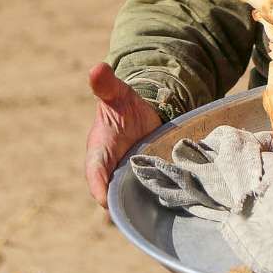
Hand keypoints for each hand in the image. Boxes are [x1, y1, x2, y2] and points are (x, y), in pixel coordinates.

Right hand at [84, 63, 163, 208]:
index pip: (94, 171)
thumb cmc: (124, 104)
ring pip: (135, 199)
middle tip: (144, 204)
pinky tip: (178, 201)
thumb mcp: (117, 93)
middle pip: (115, 194)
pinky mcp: (147, 183)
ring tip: (166, 203)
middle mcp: (111, 170)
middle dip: (126, 202)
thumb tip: (97, 68)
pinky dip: (162, 199)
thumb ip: (106, 84)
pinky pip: (152, 196)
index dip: (98, 185)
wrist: (143, 112)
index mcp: (99, 151)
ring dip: (147, 202)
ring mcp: (129, 180)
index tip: (104, 200)